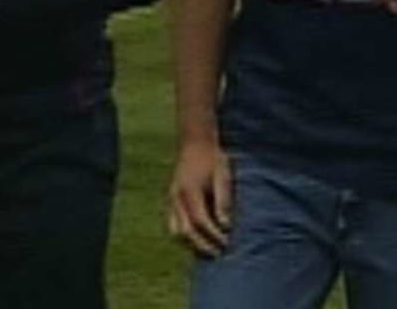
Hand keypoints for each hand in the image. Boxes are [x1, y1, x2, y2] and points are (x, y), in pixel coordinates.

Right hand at [167, 140, 232, 256]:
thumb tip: (226, 225)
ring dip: (190, 244)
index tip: (226, 243)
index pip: (200, 222)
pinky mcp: (170, 200)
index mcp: (189, 190)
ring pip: (174, 231)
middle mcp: (176, 197)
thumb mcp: (223, 175)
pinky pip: (173, 224)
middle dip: (201, 246)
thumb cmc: (213, 157)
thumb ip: (223, 200)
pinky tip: (198, 239)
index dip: (213, 236)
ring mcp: (170, 199)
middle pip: (183, 231)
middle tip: (218, 254)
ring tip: (207, 251)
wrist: (195, 141)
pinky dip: (184, 235)